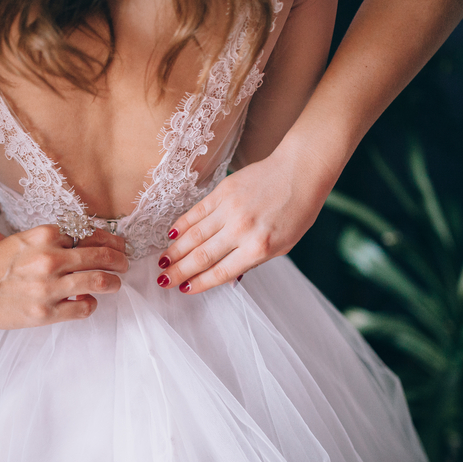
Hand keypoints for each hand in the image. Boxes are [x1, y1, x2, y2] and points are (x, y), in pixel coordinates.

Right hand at [0, 225, 129, 328]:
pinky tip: (88, 302)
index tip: (115, 245)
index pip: (89, 234)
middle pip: (102, 255)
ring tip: (115, 283)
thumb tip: (84, 247)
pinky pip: (84, 307)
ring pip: (100, 280)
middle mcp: (50, 257)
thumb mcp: (21, 241)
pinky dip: (92, 304)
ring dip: (114, 282)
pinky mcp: (45, 312)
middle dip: (120, 259)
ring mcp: (49, 286)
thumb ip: (50, 242)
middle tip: (125, 263)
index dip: (107, 240)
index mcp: (44, 235)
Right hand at [156, 146, 334, 294]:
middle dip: (179, 271)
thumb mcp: (282, 246)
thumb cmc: (296, 211)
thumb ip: (253, 261)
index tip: (184, 290)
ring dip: (175, 252)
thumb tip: (227, 278)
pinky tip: (171, 236)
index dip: (200, 283)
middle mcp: (241, 230)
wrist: (300, 172)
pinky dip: (181, 225)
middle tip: (163, 281)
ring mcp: (230, 209)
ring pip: (194, 235)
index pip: (221, 272)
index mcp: (258, 248)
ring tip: (162, 263)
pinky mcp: (223, 191)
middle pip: (202, 256)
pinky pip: (196, 212)